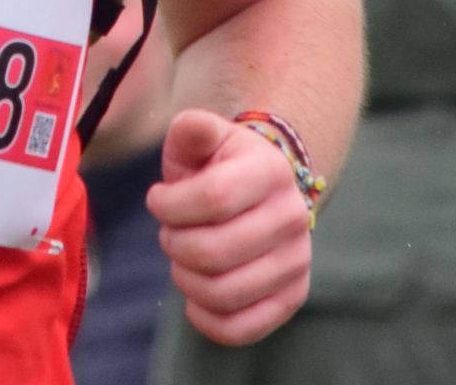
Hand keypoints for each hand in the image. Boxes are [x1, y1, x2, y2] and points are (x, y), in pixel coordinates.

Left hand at [144, 108, 313, 346]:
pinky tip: (195, 297)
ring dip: (185, 279)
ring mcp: (297, 260)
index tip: (158, 199)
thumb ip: (192, 129)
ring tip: (183, 258)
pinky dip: (206, 319)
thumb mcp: (203, 139)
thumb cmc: (219, 166)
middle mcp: (293, 216)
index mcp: (270, 171)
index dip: (169, 205)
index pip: (211, 199)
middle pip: (212, 251)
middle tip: (170, 232)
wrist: (264, 192)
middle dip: (173, 243)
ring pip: (222, 292)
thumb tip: (192, 127)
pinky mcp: (293, 296)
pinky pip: (241, 329)